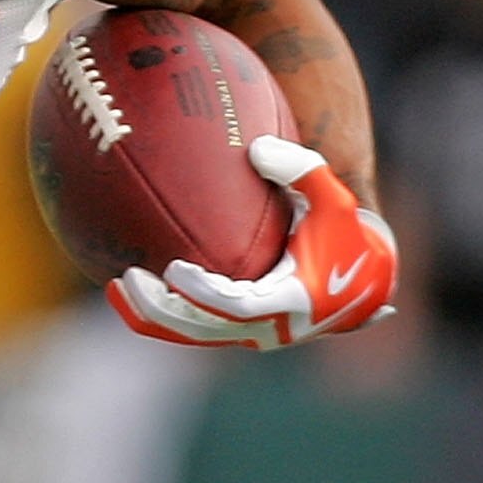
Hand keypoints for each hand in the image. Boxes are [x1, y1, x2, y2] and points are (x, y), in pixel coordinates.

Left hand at [109, 136, 397, 350]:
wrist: (364, 278)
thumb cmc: (345, 233)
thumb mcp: (334, 198)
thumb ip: (302, 169)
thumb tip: (257, 147)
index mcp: (290, 303)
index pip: (237, 307)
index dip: (204, 293)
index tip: (174, 270)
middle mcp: (267, 329)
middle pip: (201, 329)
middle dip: (161, 308)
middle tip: (128, 278)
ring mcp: (250, 334)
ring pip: (191, 333)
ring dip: (152, 315)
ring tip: (117, 285)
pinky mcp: (238, 331)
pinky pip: (194, 326)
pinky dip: (164, 312)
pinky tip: (131, 288)